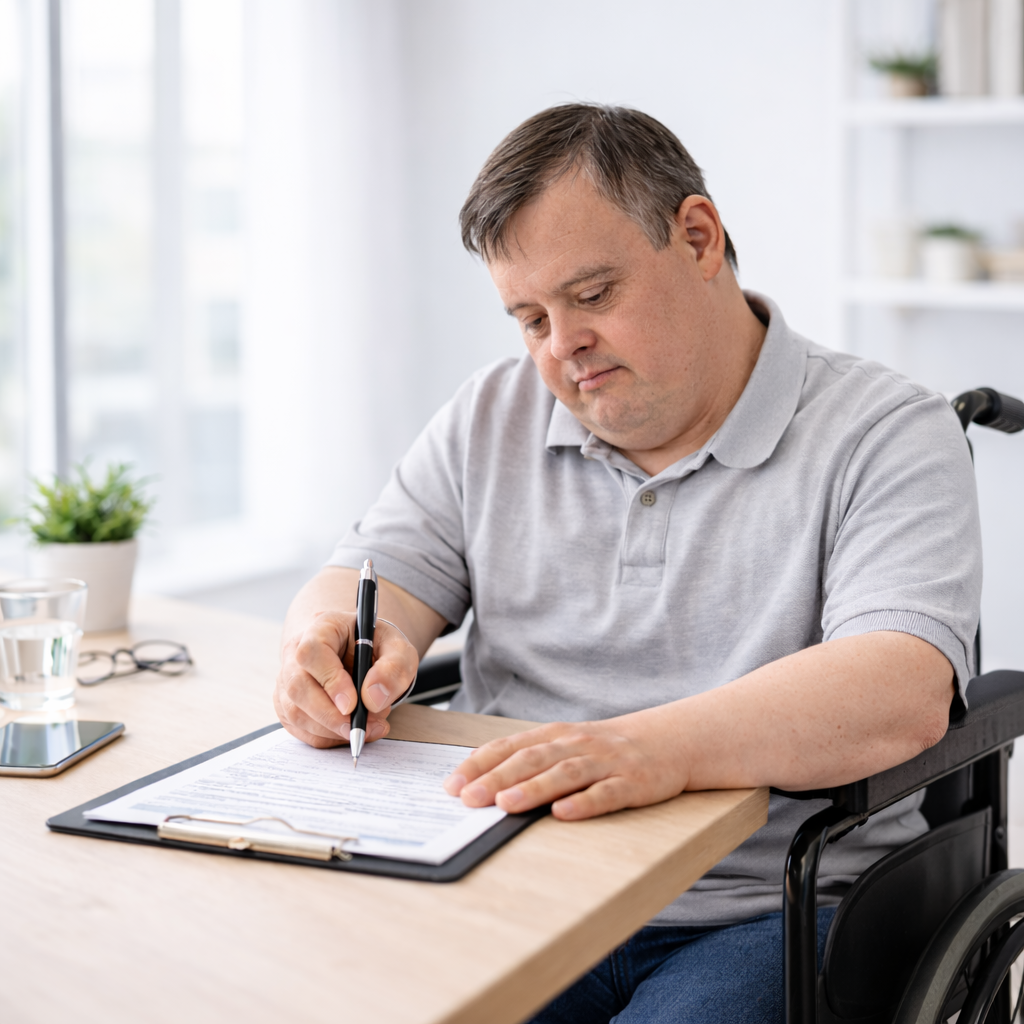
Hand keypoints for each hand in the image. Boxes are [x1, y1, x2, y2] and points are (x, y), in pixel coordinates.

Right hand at [274, 612, 418, 748]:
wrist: (362, 654)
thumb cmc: (377, 648)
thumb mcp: (399, 649)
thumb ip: (394, 668)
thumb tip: (373, 699)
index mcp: (323, 627)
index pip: (312, 652)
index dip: (330, 680)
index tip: (352, 703)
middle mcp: (297, 651)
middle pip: (297, 686)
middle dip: (329, 715)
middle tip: (359, 727)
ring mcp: (288, 679)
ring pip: (295, 712)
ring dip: (330, 730)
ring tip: (366, 727)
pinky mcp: (289, 704)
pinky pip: (299, 729)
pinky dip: (326, 738)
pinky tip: (350, 730)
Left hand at [442, 711, 689, 819]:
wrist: (667, 740)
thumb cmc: (605, 749)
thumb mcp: (566, 747)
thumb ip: (530, 762)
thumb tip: (483, 785)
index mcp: (555, 735)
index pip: (509, 747)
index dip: (479, 765)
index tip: (452, 785)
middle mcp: (576, 744)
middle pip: (531, 760)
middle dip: (497, 778)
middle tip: (468, 798)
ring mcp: (605, 762)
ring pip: (564, 774)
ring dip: (534, 788)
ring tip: (507, 803)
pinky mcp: (632, 782)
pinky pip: (606, 793)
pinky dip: (584, 803)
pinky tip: (564, 813)